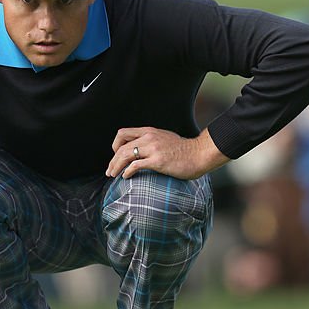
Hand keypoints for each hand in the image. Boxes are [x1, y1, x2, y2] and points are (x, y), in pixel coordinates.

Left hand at [106, 127, 228, 179]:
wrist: (199, 154)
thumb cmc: (184, 150)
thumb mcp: (165, 138)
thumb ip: (151, 141)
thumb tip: (141, 150)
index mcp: (149, 131)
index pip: (123, 133)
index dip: (115, 145)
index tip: (116, 156)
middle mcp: (149, 137)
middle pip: (121, 147)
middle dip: (112, 160)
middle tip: (109, 171)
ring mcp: (153, 149)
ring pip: (125, 155)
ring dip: (116, 166)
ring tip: (113, 175)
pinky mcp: (157, 161)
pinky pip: (135, 165)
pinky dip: (127, 171)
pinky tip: (126, 177)